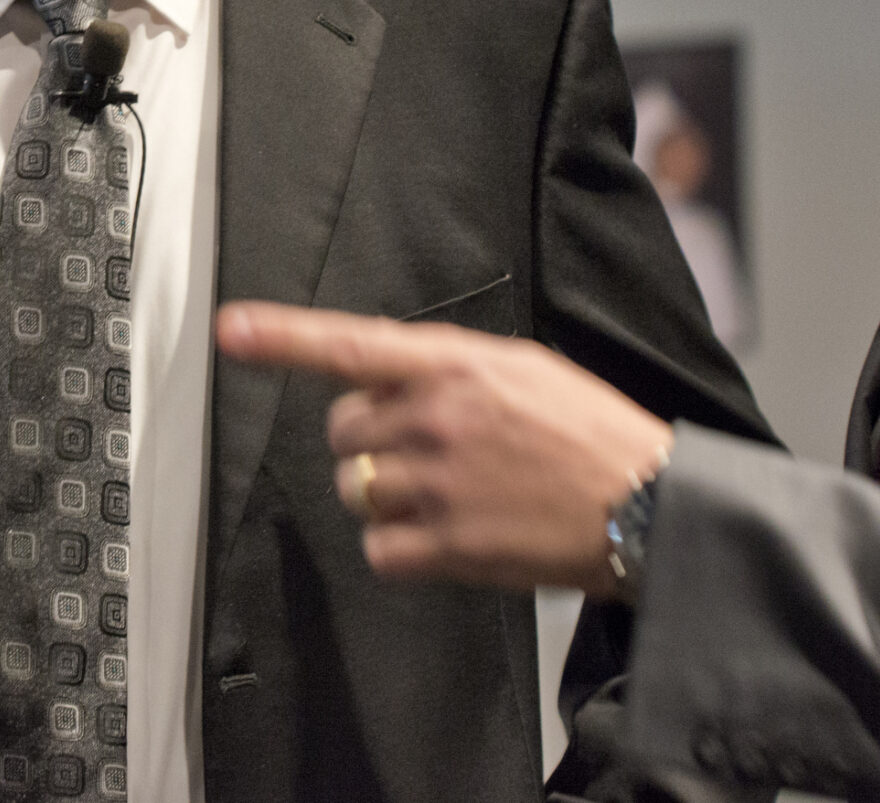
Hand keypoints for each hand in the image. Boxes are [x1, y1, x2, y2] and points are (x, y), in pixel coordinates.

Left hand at [214, 301, 673, 597]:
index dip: (282, 337)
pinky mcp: (450, 546)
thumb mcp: (525, 369)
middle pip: (343, 430)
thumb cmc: (593, 434)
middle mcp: (440, 417)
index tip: (230, 329)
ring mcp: (441, 483)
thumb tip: (387, 373)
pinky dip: (400, 549)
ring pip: (355, 490)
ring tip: (446, 496)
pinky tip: (447, 536)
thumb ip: (452, 367)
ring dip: (384, 496)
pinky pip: (379, 549)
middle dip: (369, 441)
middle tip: (424, 452)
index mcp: (458, 363)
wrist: (648, 505)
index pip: (351, 344)